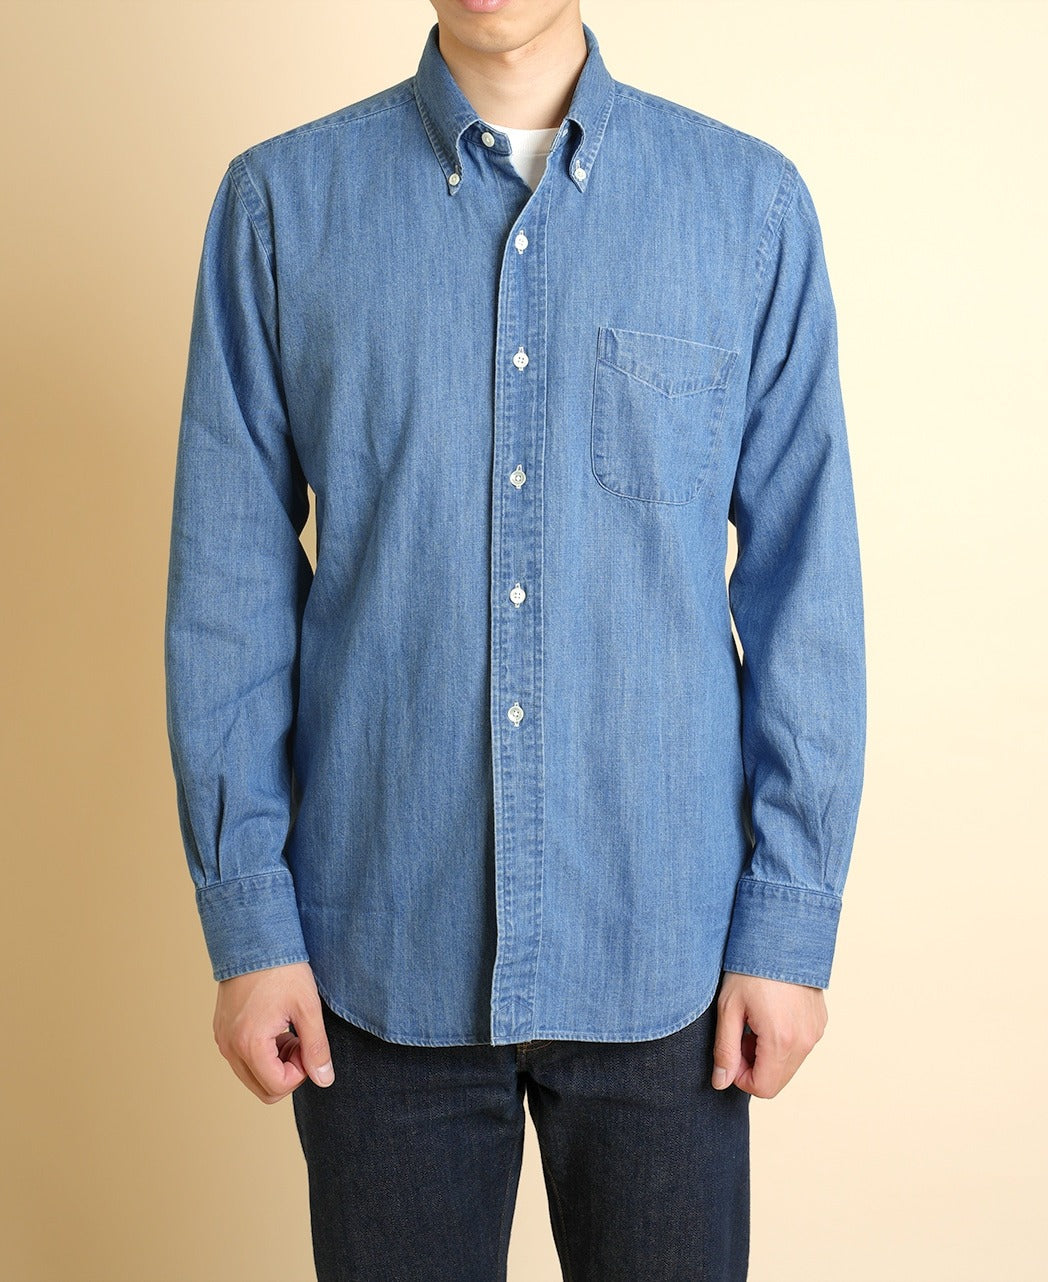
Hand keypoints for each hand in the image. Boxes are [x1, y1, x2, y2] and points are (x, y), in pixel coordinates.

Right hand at [212, 961, 334, 1102]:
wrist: (255, 938)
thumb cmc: (283, 969)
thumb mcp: (308, 1007)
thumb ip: (316, 1048)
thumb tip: (324, 1080)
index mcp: (250, 1044)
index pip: (277, 1087)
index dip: (301, 1073)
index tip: (308, 1044)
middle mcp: (229, 1047)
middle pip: (263, 1089)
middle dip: (288, 1073)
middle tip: (301, 1041)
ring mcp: (222, 1039)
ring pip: (252, 1076)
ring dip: (275, 1063)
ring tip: (289, 1030)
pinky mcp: (221, 1031)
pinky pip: (242, 1059)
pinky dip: (261, 1052)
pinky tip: (276, 1025)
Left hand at [711, 971, 826, 1097]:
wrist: (781, 935)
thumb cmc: (750, 968)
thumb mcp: (729, 1008)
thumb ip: (725, 1049)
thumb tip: (721, 1082)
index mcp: (781, 1040)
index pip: (763, 1088)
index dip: (740, 1077)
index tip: (730, 1051)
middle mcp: (805, 1041)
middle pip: (777, 1080)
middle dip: (754, 1066)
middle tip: (740, 1035)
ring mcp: (816, 1031)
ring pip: (789, 1065)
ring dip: (768, 1055)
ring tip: (753, 1023)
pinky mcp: (820, 1022)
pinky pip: (800, 1047)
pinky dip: (783, 1042)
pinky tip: (769, 1015)